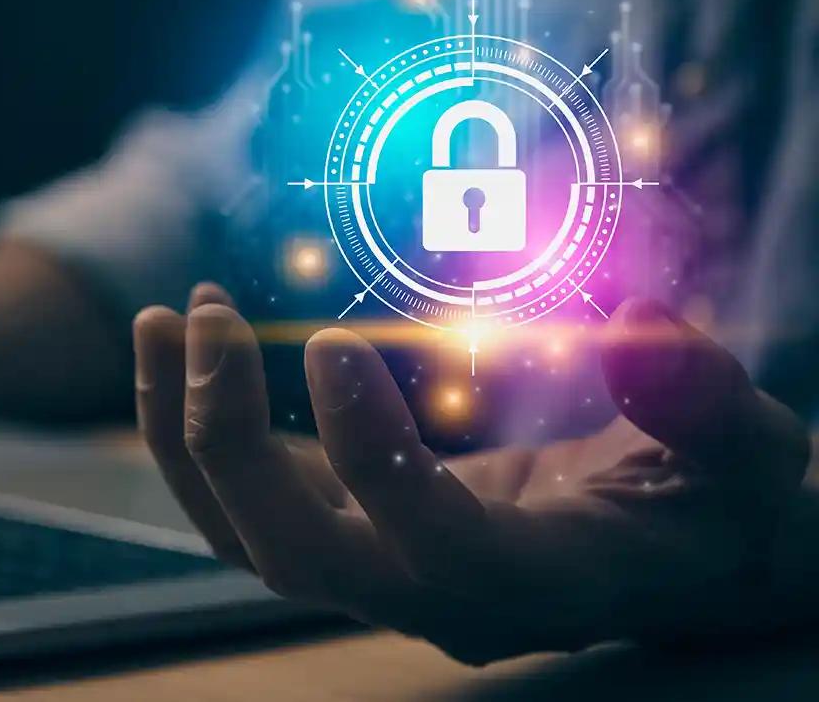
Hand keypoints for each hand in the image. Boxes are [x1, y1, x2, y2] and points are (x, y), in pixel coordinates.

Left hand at [133, 288, 811, 663]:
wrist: (675, 547)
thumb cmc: (719, 500)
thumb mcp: (749, 451)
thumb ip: (708, 405)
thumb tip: (644, 335)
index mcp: (540, 579)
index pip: (433, 547)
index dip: (371, 455)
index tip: (331, 341)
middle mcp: (441, 597)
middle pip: (295, 557)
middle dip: (228, 442)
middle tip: (203, 316)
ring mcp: (386, 573)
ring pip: (245, 536)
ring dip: (185, 433)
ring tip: (163, 320)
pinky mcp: (358, 534)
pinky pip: (249, 504)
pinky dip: (202, 432)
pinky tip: (187, 348)